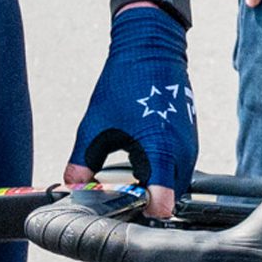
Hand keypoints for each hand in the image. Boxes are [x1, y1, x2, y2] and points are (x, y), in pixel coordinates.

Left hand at [68, 3, 197, 217]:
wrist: (151, 48)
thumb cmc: (124, 82)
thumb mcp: (94, 127)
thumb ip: (81, 164)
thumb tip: (71, 188)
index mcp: (160, 150)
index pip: (164, 203)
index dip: (144, 214)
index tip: (127, 213)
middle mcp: (181, 152)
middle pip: (170, 198)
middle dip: (148, 203)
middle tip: (121, 201)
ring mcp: (190, 145)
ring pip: (175, 183)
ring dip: (156, 187)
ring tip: (130, 182)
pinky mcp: (190, 139)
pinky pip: (179, 167)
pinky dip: (163, 172)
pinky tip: (141, 163)